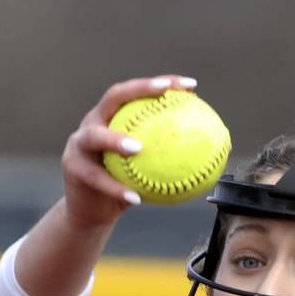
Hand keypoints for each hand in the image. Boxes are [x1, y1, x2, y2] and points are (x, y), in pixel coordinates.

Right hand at [60, 74, 196, 230]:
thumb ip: (176, 157)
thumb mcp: (152, 170)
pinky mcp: (72, 168)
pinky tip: (135, 198)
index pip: (139, 93)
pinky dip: (116, 188)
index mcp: (115, 117)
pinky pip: (97, 178)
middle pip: (114, 97)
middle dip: (138, 90)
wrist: (93, 211)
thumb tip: (222, 149)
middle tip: (163, 93)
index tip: (191, 85)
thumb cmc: (127, 186)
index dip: (163, 84)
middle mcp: (95, 122)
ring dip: (116, 140)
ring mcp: (79, 143)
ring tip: (138, 148)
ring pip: (95, 136)